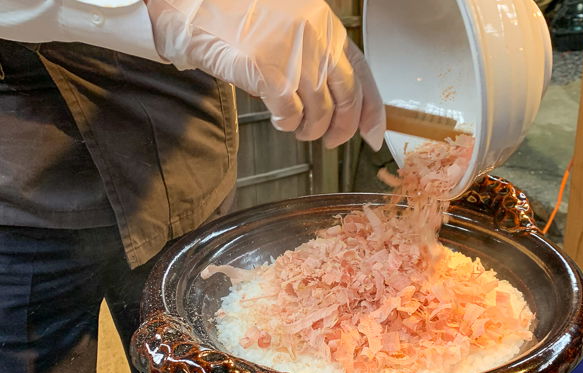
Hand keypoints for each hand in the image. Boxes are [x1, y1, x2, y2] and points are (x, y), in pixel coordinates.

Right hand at [146, 0, 384, 149]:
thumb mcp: (293, 31)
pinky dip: (287, 124)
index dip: (372, 111)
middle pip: (347, 98)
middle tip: (331, 140)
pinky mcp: (269, 73)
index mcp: (327, 27)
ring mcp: (294, 56)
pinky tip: (279, 119)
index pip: (363, 75)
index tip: (373, 134)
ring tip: (298, 129)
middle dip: (342, 128)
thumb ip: (319, 57)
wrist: (200, 10)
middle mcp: (317, 40)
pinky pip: (290, 115)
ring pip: (320, 112)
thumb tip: (339, 102)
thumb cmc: (241, 20)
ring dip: (311, 130)